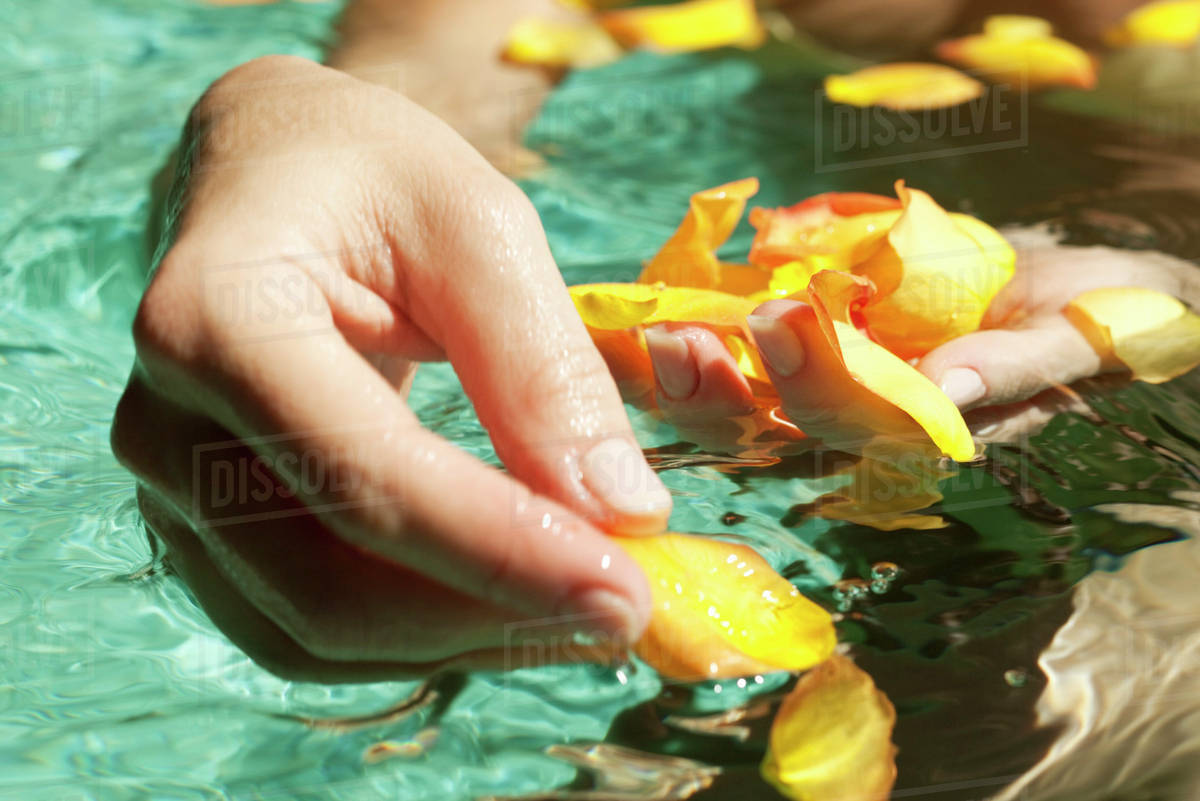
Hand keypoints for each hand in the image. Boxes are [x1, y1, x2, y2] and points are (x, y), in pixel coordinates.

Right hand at [112, 56, 669, 675]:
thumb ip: (542, 369)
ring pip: (316, 632)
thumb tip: (622, 511)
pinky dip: (420, 639)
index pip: (364, 474)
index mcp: (216, 319)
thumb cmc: (373, 179)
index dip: (501, 548)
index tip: (626, 585)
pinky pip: (307, 630)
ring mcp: (173, 492)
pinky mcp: (208, 533)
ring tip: (585, 609)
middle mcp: (166, 425)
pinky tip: (512, 607)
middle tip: (630, 607)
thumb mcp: (478, 229)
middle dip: (491, 614)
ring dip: (466, 641)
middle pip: (326, 584)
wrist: (278, 181)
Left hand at [638, 227, 1197, 452]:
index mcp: (902, 431)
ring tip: (653, 322)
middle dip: (716, 391)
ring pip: (720, 399)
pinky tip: (627, 310)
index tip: (782, 319)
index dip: (806, 385)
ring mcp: (799, 379)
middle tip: (685, 335)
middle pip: (758, 429)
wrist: (1040, 286)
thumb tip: (946, 389)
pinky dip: (670, 326)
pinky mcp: (773, 336)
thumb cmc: (1064, 319)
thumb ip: (1012, 369)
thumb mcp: (1062, 340)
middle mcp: (840, 419)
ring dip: (678, 370)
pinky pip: (711, 342)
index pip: (844, 427)